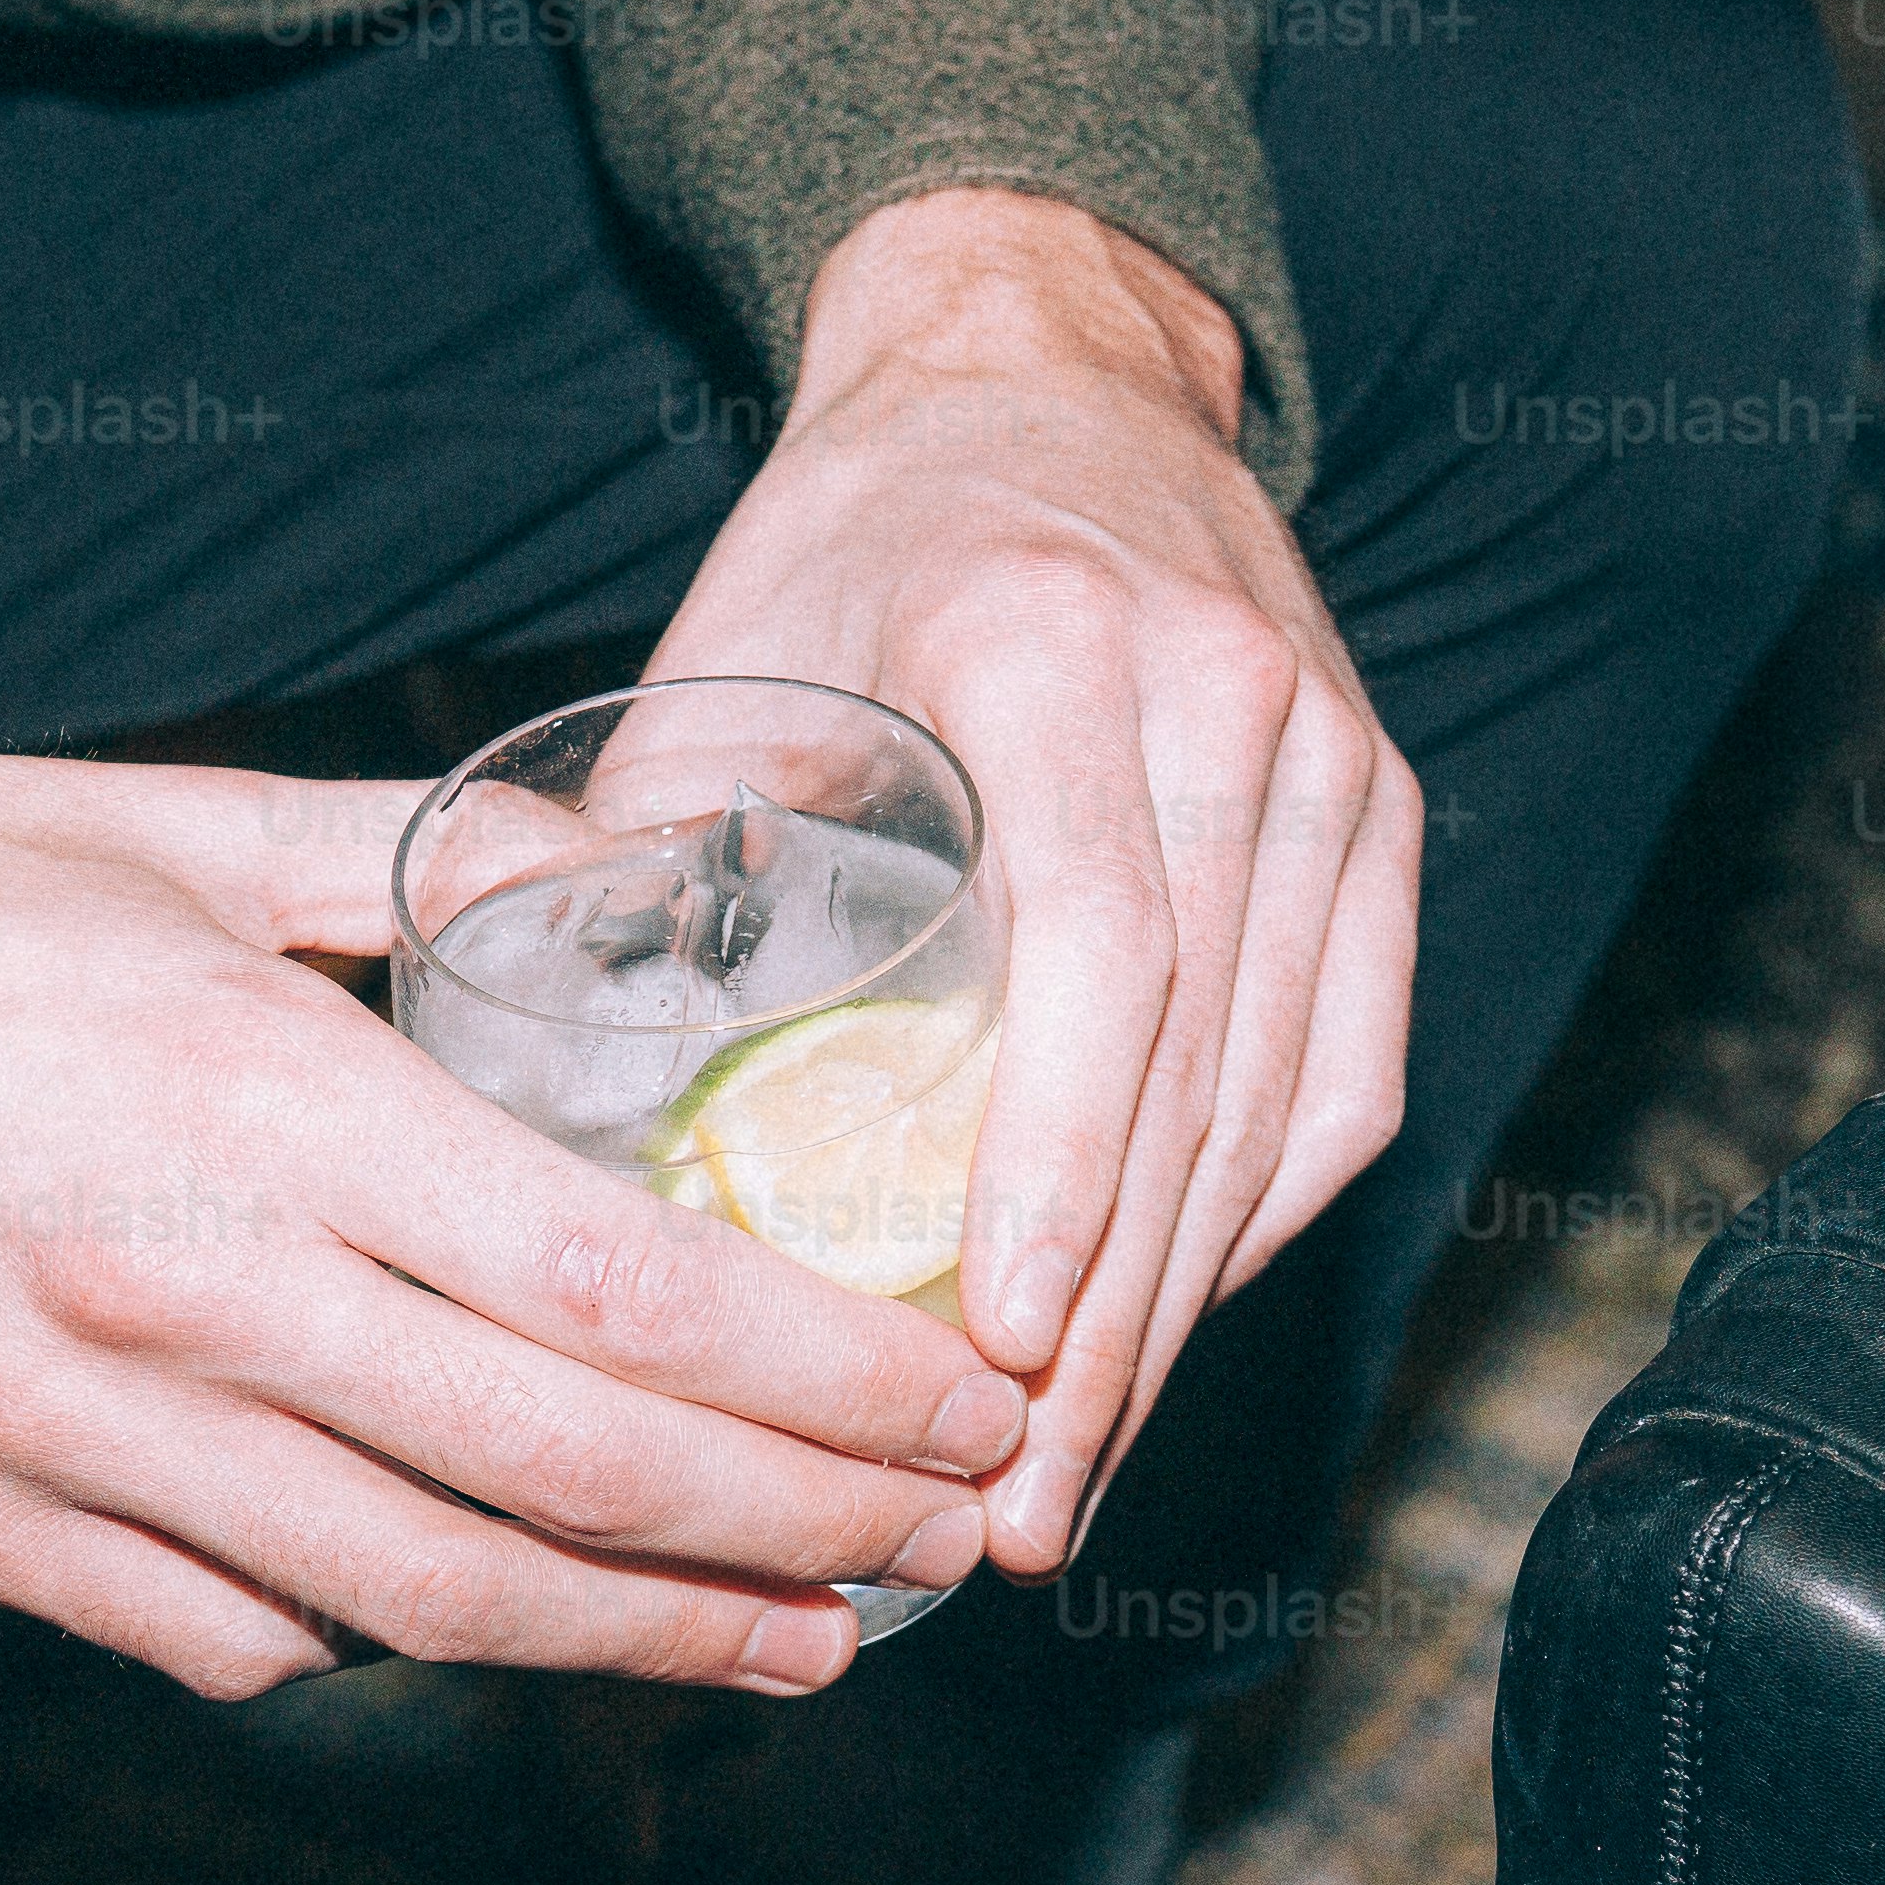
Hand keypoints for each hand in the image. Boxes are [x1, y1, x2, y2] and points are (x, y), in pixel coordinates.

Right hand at [0, 718, 1033, 1698]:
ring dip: (640, 1639)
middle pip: (560, 1488)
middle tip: (946, 1552)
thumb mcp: (153, 820)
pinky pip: (230, 1631)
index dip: (826, 1383)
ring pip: (418, 1601)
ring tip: (795, 1640)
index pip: (618, 1300)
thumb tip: (629, 872)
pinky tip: (500, 1611)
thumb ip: (410, 866)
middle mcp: (172, 1300)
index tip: (963, 1405)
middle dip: (796, 1540)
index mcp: (246, 1104)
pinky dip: (388, 1638)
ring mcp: (58, 1443)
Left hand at [648, 189, 1419, 1581]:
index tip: (987, 1348)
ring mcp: (1333, 761)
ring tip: (1071, 1478)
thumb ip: (637, 849)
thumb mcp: (722, 652)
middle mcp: (1230, 698)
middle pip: (1198, 1066)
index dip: (1052, 1165)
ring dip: (1182, 1311)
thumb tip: (503, 1050)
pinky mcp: (1380, 818)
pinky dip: (1255, 1220)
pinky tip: (1156, 1335)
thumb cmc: (856, 540)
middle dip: (1107, 1317)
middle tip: (1012, 1511)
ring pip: (1288, 1098)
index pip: (1096, 946)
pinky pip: (1344, 1067)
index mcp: (1052, 643)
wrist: (1047, 373)